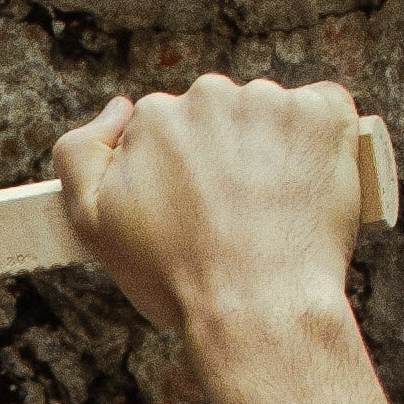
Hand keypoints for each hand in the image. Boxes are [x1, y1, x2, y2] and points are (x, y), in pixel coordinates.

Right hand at [54, 72, 363, 348]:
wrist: (255, 308)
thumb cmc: (174, 275)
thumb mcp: (91, 223)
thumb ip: (77, 154)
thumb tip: (117, 107)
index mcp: (155, 115)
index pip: (168, 128)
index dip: (178, 173)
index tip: (190, 210)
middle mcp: (212, 95)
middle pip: (219, 116)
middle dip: (224, 155)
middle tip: (230, 215)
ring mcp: (273, 102)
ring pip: (270, 115)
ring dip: (271, 149)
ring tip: (270, 210)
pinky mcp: (326, 114)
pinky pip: (324, 110)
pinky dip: (320, 141)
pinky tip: (307, 187)